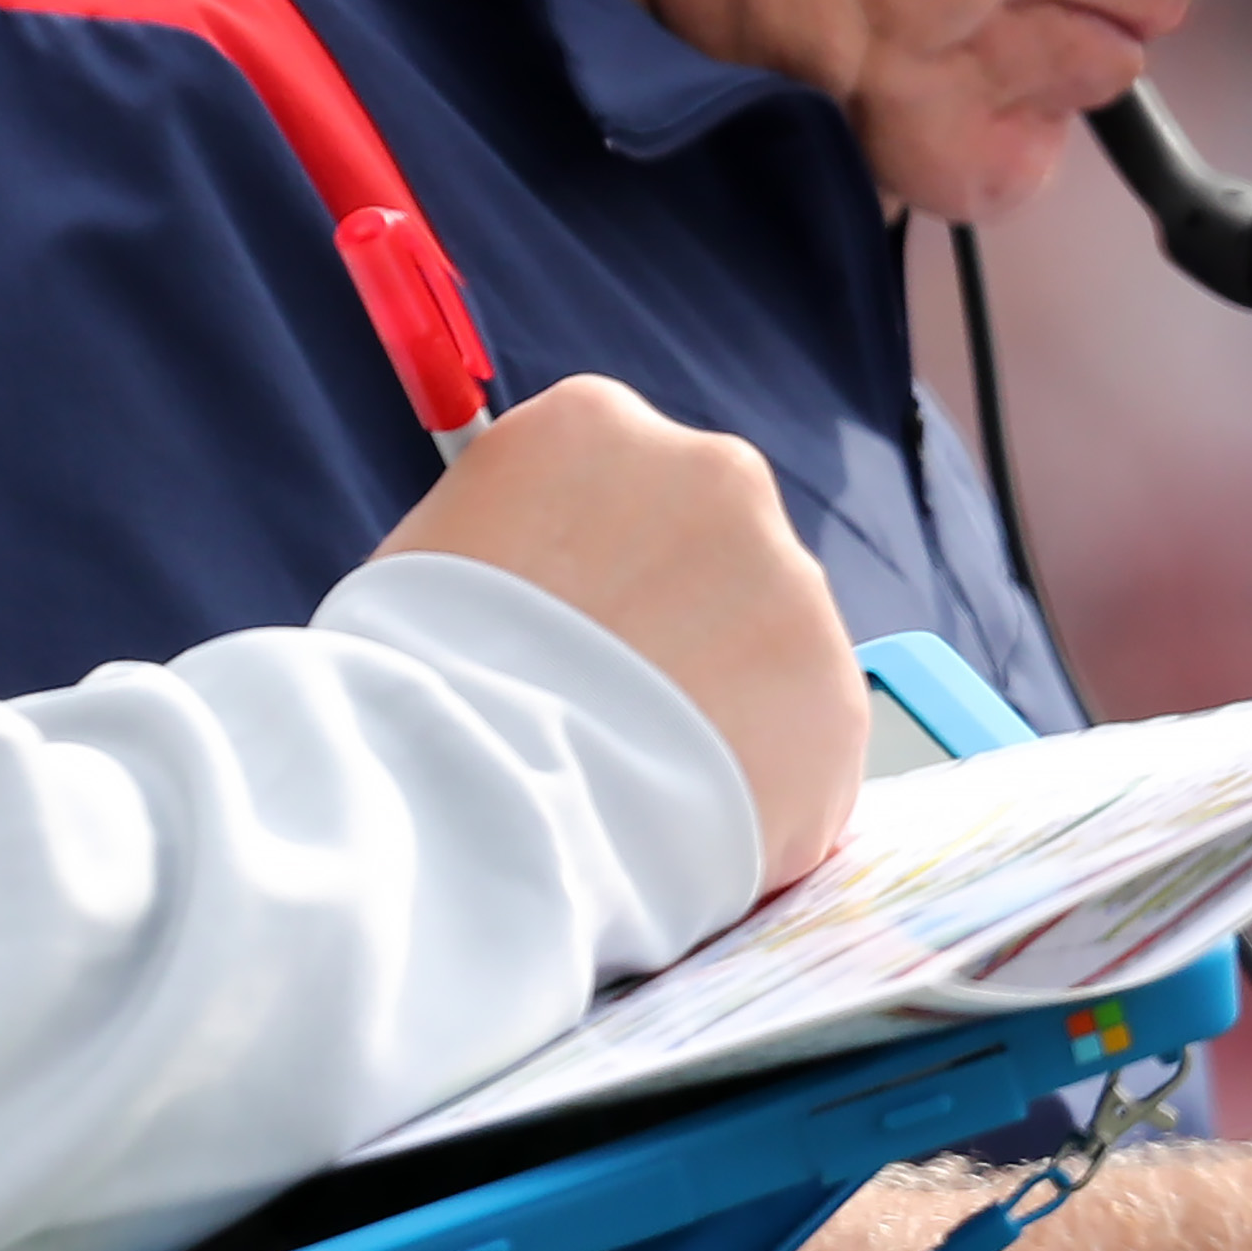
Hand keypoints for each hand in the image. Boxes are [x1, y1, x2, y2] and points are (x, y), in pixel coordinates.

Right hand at [380, 374, 861, 890]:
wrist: (480, 797)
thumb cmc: (416, 683)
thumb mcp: (429, 562)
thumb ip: (511, 545)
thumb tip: (540, 579)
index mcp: (596, 428)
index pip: (617, 482)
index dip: (594, 570)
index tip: (572, 633)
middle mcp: (714, 478)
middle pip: (708, 554)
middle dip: (672, 629)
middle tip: (607, 712)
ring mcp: (789, 587)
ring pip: (765, 651)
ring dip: (720, 709)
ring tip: (636, 784)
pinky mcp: (835, 699)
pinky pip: (803, 746)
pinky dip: (758, 789)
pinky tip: (680, 822)